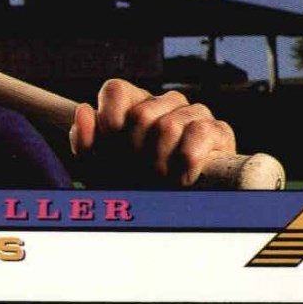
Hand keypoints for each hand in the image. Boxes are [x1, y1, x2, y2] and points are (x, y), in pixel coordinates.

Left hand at [69, 79, 235, 186]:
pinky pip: (200, 134)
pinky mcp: (218, 130)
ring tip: (162, 178)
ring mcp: (193, 113)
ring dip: (161, 163)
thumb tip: (84, 109)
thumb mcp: (100, 169)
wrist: (174, 213)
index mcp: (134, 103)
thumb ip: (85, 141)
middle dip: (136, 152)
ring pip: (168, 126)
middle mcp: (164, 102)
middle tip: (141, 171)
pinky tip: (184, 178)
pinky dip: (187, 164)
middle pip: (141, 114)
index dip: (110, 119)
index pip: (116, 90)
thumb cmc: (135, 185)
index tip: (112, 146)